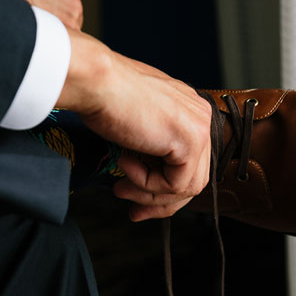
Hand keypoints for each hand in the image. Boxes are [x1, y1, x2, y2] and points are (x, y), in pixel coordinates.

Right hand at [57, 29, 211, 220]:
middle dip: (160, 202)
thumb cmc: (104, 97)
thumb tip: (150, 175)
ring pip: (186, 186)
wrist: (96, 83)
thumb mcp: (134, 125)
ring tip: (122, 187)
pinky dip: (147, 183)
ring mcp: (199, 128)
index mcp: (188, 109)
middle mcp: (199, 116)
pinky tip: (124, 163)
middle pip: (192, 178)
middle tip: (135, 212)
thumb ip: (150, 146)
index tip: (139, 205)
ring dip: (150, 194)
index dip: (164, 190)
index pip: (188, 163)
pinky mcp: (191, 141)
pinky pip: (175, 184)